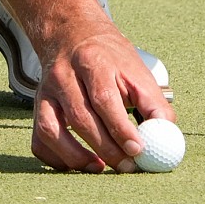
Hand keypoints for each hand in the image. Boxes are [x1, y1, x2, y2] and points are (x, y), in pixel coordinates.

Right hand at [30, 11, 176, 172]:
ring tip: (100, 168)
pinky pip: (39, 140)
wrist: (72, 35)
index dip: (120, 127)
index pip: (104, 98)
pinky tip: (78, 164)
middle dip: (105, 148)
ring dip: (76, 156)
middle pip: (80, 117)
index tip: (137, 149)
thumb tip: (167, 135)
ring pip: (52, 130)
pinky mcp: (37, 107)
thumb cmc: (110, 58)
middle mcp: (64, 75)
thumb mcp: (136, 71)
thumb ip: (153, 103)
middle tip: (126, 167)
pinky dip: (55, 159)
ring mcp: (45, 92)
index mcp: (93, 61)